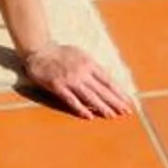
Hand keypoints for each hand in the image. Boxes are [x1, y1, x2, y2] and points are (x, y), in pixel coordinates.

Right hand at [18, 43, 132, 118]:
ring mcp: (70, 80)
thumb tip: (105, 79)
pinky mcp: (57, 87)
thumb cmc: (60, 53)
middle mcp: (82, 73)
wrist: (39, 51)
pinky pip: (71, 100)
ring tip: (112, 116)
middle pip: (102, 90)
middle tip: (126, 112)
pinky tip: (89, 116)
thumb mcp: (81, 55)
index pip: (108, 81)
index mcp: (90, 64)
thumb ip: (92, 67)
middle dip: (115, 102)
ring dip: (102, 107)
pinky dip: (81, 108)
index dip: (119, 92)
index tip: (127, 101)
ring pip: (90, 96)